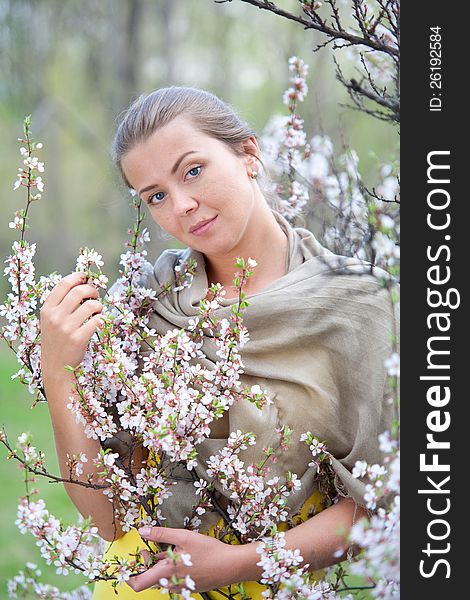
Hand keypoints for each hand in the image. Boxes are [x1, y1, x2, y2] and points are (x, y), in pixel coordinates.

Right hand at [40, 272, 103, 382]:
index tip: (86, 276)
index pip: (63, 284)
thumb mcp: (50, 321)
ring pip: (91, 305)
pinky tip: (98, 322)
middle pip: (79, 291)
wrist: (55, 367)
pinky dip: (102, 319)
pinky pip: (97, 320)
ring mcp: (66, 328)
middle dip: (92, 290)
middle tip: (95, 296)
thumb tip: (81, 285)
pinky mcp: (78, 338)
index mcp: (47, 309)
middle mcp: (55, 317)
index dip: (77, 277)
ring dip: (99, 305)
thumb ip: (60, 304)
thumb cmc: (56, 340)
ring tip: (97, 311)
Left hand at [127, 526, 251, 593]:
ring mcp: (180, 588)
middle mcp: (171, 584)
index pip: (138, 584)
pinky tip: (179, 556)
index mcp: (167, 573)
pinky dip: (170, 569)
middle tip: (150, 549)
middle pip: (149, 579)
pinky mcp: (188, 587)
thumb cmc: (209, 551)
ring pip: (161, 579)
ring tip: (167, 550)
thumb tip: (143, 530)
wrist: (231, 565)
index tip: (130, 562)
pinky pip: (172, 579)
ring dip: (159, 565)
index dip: (129, 575)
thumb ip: (161, 534)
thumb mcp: (184, 536)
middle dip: (146, 564)